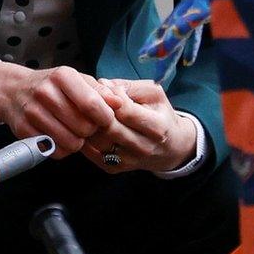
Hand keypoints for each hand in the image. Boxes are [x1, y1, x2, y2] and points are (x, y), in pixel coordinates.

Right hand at [0, 59, 119, 158]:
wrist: (14, 90)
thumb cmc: (52, 86)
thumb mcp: (77, 80)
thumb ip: (101, 92)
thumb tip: (120, 103)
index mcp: (63, 76)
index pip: (93, 105)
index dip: (105, 118)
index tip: (104, 119)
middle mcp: (45, 92)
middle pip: (84, 127)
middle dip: (90, 130)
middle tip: (84, 124)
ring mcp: (33, 112)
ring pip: (71, 142)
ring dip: (76, 141)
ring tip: (72, 131)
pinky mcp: (24, 130)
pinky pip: (55, 151)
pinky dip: (61, 148)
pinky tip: (58, 136)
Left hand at [83, 80, 197, 173]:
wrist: (169, 147)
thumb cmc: (159, 115)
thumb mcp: (153, 94)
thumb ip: (128, 86)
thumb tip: (103, 84)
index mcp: (158, 127)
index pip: (126, 112)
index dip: (112, 97)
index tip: (108, 89)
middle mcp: (144, 148)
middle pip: (109, 128)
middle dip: (96, 110)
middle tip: (89, 98)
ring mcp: (128, 161)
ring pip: (97, 140)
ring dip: (87, 123)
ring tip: (86, 111)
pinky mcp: (113, 169)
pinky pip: (90, 152)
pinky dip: (83, 137)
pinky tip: (86, 125)